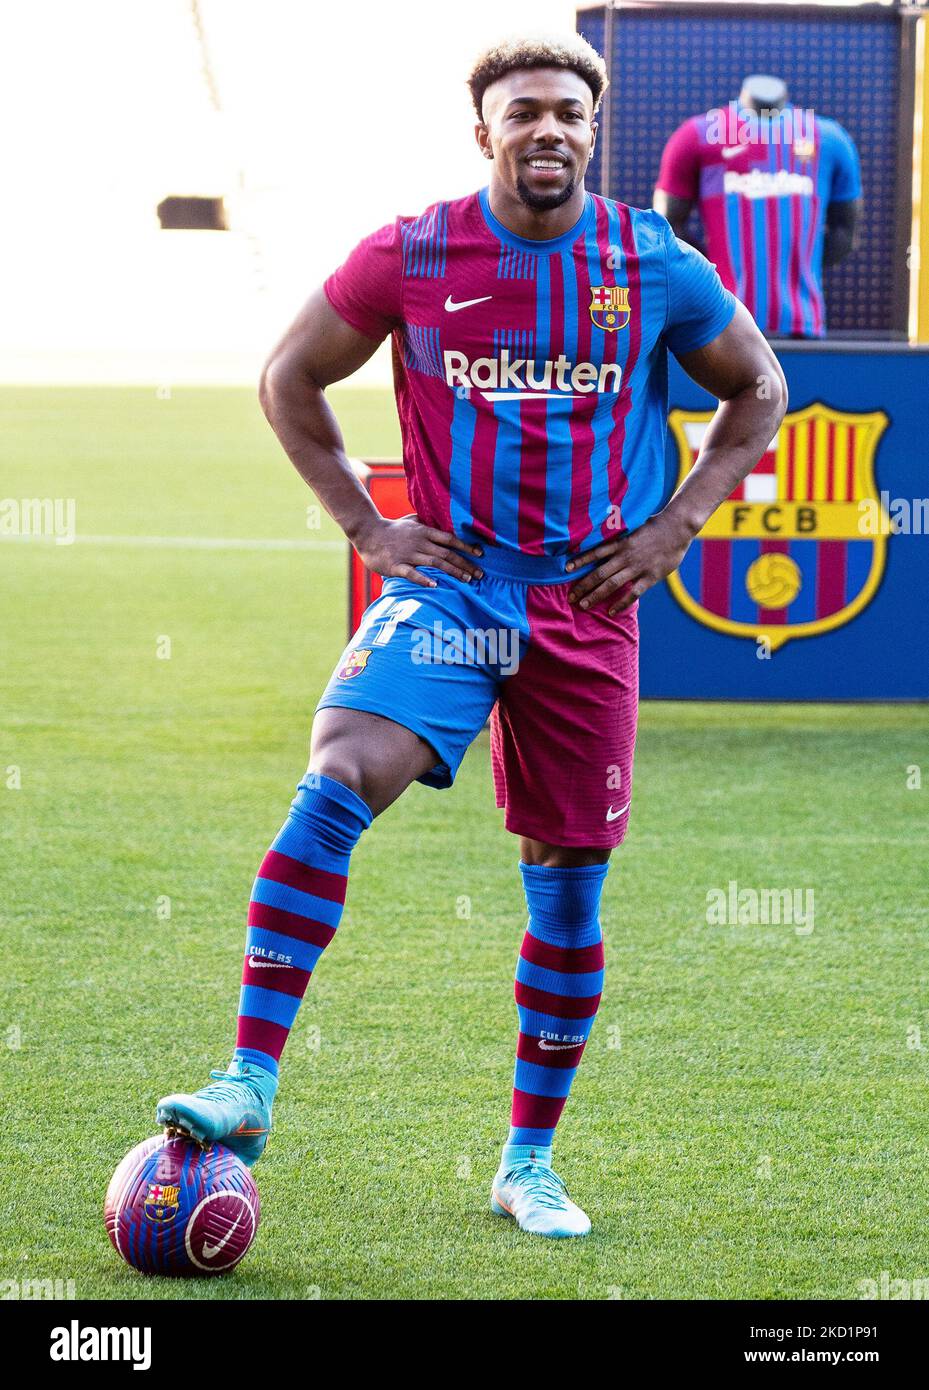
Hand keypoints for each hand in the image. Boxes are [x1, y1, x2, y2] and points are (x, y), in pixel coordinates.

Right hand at [353, 514, 483, 587]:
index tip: (480, 553)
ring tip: (467, 580)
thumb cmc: (391, 528)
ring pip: (434, 563)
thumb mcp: (411, 520)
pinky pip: (411, 573)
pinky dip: (423, 579)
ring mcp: (408, 554)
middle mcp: (419, 542)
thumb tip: (443, 520)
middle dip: (465, 564)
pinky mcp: (396, 566)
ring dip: (453, 571)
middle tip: (480, 575)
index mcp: (424, 531)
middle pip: (447, 554)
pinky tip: (434, 585)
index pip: (450, 539)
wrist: (367, 532)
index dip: (466, 546)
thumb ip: (427, 521)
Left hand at [566, 513, 693, 613]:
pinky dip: (621, 603)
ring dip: (596, 595)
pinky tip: (611, 612)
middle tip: (571, 597)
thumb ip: (621, 538)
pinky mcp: (650, 577)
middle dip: (583, 586)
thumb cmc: (656, 526)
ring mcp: (637, 567)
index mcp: (621, 543)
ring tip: (583, 605)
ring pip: (612, 584)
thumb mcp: (634, 528)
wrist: (677, 528)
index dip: (580, 561)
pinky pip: (633, 593)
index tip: (566, 569)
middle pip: (599, 573)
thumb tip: (608, 540)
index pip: (595, 553)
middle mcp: (625, 556)